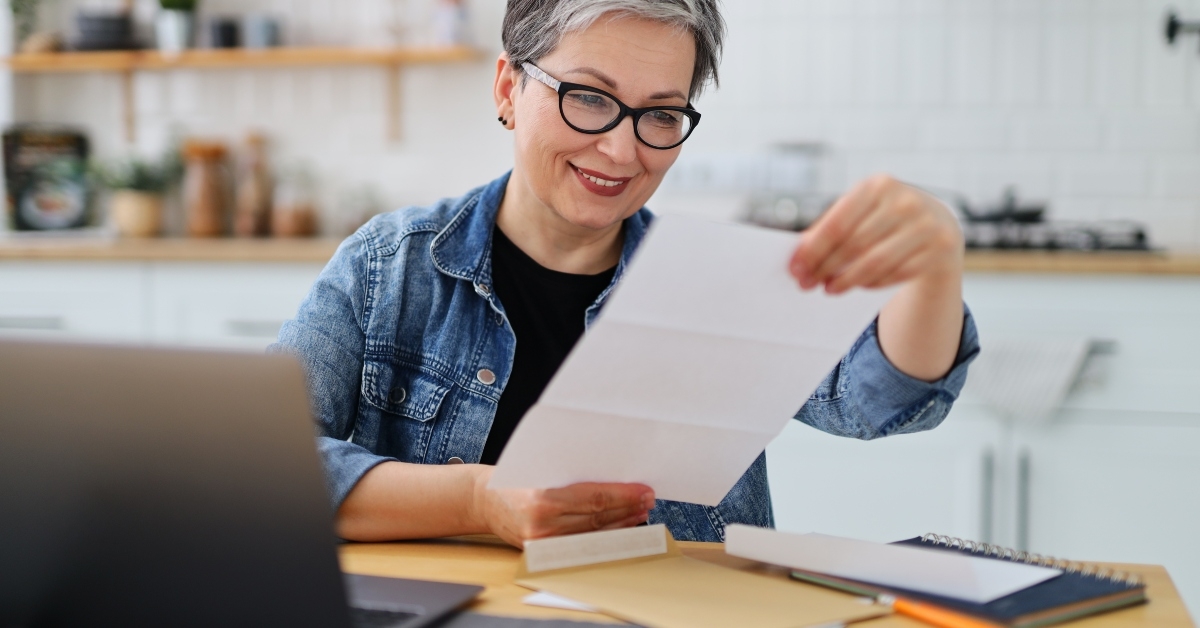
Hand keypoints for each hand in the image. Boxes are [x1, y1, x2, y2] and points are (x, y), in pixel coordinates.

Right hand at [473, 467, 654, 547]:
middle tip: (648, 499)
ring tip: (640, 512)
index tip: (643, 490)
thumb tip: (614, 477)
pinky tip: (618, 528)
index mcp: (542, 498)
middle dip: (628, 508)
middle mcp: (543, 524)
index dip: (623, 495)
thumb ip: (572, 475)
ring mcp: (543, 543)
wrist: (483, 500)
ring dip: (621, 524)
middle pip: (598, 518)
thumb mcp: (541, 467)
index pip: (594, 498)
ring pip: (593, 534)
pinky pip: (581, 544)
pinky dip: (603, 535)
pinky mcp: (543, 552)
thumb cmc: (513, 476)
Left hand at [788, 175, 963, 293]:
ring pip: (876, 263)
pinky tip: (857, 286)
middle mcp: (905, 202)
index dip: (813, 250)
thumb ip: (830, 228)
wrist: (936, 222)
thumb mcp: (860, 211)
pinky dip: (872, 283)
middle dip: (825, 267)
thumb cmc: (885, 217)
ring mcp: (925, 226)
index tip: (795, 269)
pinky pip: (896, 274)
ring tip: (828, 288)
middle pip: (854, 244)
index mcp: (878, 186)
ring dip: (847, 280)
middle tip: (806, 283)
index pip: (838, 223)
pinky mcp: (937, 249)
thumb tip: (799, 254)